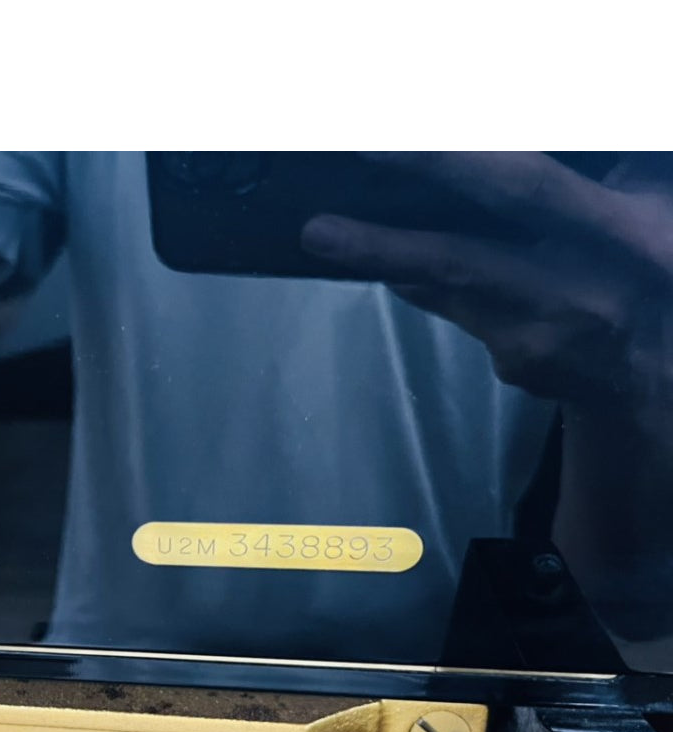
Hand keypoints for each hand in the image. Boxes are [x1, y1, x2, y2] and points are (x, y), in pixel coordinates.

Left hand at [300, 152, 672, 414]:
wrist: (661, 360)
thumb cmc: (651, 257)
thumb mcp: (649, 196)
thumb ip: (595, 167)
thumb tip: (504, 147)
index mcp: (617, 236)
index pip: (520, 189)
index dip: (449, 165)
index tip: (382, 147)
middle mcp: (572, 291)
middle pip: (459, 262)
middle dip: (382, 243)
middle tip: (315, 229)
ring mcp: (537, 336)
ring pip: (445, 290)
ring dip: (385, 257)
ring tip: (325, 233)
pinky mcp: (514, 362)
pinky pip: (455, 310)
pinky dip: (419, 280)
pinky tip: (385, 258)